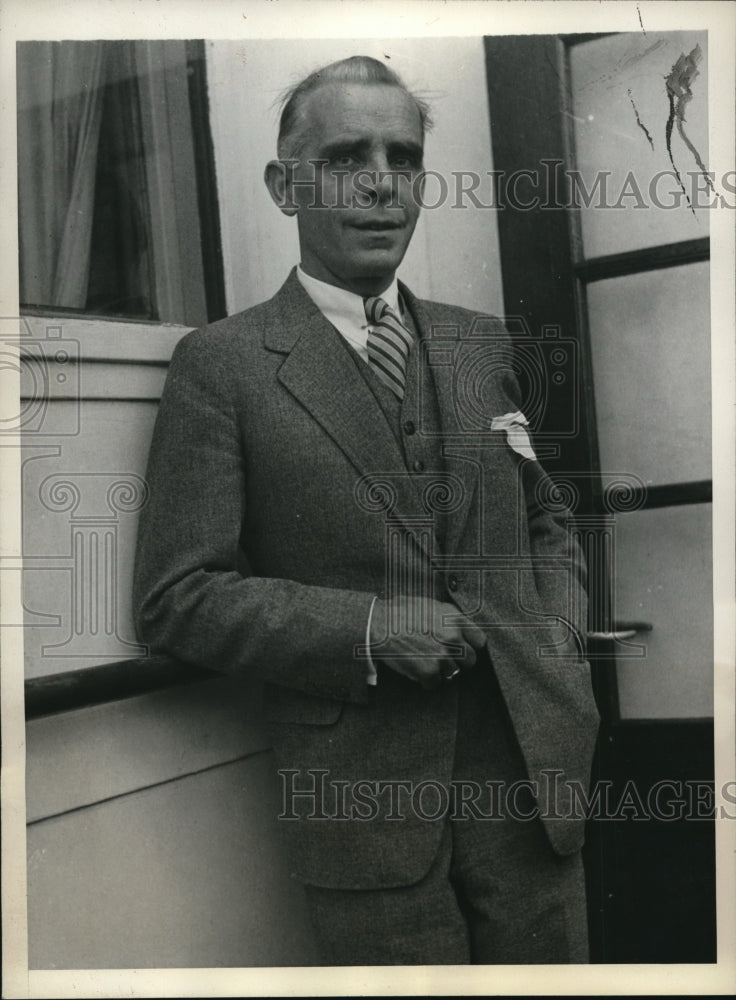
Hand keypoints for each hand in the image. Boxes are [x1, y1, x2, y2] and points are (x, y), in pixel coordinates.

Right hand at [369, 596, 486, 689]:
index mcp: (455, 619)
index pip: (479, 641)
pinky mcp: (430, 671)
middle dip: (457, 661)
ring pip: (453, 673)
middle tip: (441, 658)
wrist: (377, 624)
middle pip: (470, 660)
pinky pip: (435, 684)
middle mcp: (453, 637)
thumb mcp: (429, 605)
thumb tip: (458, 628)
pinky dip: (425, 681)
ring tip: (424, 662)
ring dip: (441, 671)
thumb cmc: (398, 612)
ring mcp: (443, 655)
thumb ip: (448, 617)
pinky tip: (415, 669)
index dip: (470, 646)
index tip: (461, 649)